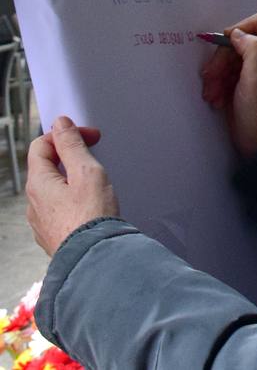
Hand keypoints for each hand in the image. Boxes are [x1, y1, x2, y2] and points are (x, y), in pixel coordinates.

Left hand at [26, 117, 118, 255]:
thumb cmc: (91, 216)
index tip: (91, 136)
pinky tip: (91, 204)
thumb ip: (72, 145)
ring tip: (97, 181)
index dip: (66, 134)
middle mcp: (33, 202)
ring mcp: (41, 221)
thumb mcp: (86, 171)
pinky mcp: (53, 235)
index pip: (41, 146)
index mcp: (38, 183)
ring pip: (53, 189)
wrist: (94, 258)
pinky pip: (59, 208)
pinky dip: (73, 198)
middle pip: (46, 167)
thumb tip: (60, 124)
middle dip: (71, 155)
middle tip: (97, 155)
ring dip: (72, 178)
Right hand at [200, 8, 256, 160]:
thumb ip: (253, 52)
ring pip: (229, 51)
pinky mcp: (241, 74)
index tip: (232, 43)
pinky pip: (223, 66)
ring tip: (212, 94)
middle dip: (223, 56)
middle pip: (243, 36)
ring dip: (216, 71)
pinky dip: (216, 80)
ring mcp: (256, 64)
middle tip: (212, 77)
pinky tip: (216, 97)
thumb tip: (238, 33)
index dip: (248, 26)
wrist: (256, 143)